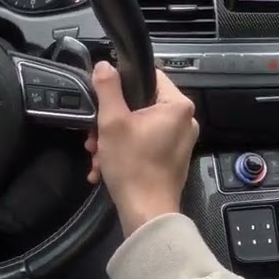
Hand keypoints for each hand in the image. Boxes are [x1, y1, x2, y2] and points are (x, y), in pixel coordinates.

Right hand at [84, 63, 198, 236]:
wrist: (146, 213)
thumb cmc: (132, 165)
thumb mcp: (112, 122)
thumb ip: (107, 88)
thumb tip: (104, 66)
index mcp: (177, 106)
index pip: (150, 75)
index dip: (123, 81)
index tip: (104, 94)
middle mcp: (185, 121)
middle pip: (141, 104)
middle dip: (111, 120)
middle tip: (93, 134)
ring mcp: (180, 141)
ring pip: (139, 127)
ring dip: (113, 138)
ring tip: (96, 154)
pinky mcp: (172, 159)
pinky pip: (145, 144)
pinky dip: (124, 151)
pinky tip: (104, 167)